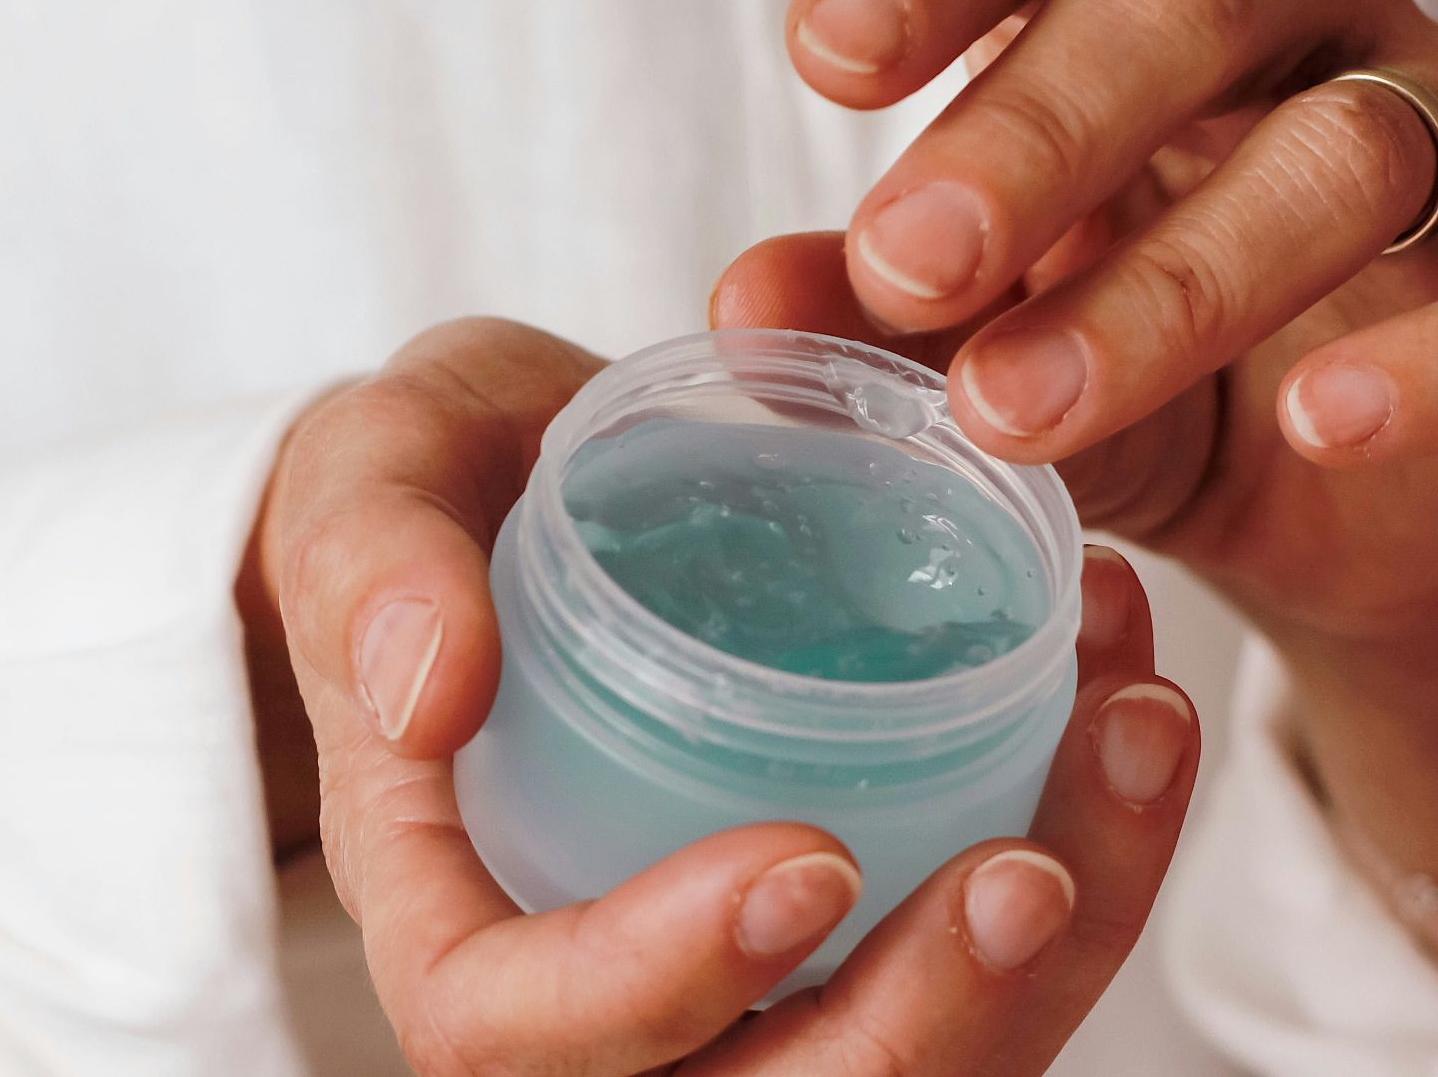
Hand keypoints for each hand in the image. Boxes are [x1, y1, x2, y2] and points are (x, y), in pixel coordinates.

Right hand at [248, 316, 1199, 1074]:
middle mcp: (589, 978)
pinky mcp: (835, 908)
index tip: (808, 856)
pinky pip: (970, 958)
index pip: (515, 1029)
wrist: (516, 484)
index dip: (660, 988)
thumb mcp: (370, 481)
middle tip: (1032, 866)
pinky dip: (1085, 857)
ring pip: (900, 1058)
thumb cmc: (427, 492)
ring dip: (1048, 951)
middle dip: (914, 1028)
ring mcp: (729, 960)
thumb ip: (375, 565)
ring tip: (1131, 736)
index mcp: (446, 901)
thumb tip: (430, 684)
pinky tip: (1122, 698)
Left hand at [738, 0, 1437, 893]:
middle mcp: (1291, 36)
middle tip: (903, 263)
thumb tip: (742, 309)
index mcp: (1135, 21)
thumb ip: (877, 319)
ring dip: (1170, 286)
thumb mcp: (995, 336)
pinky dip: (1416, 357)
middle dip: (1034, 134)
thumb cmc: (1140, 367)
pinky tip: (1317, 418)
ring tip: (1012, 404)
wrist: (1334, 482)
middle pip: (1190, 12)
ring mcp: (1419, 131)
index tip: (828, 56)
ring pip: (1338, 155)